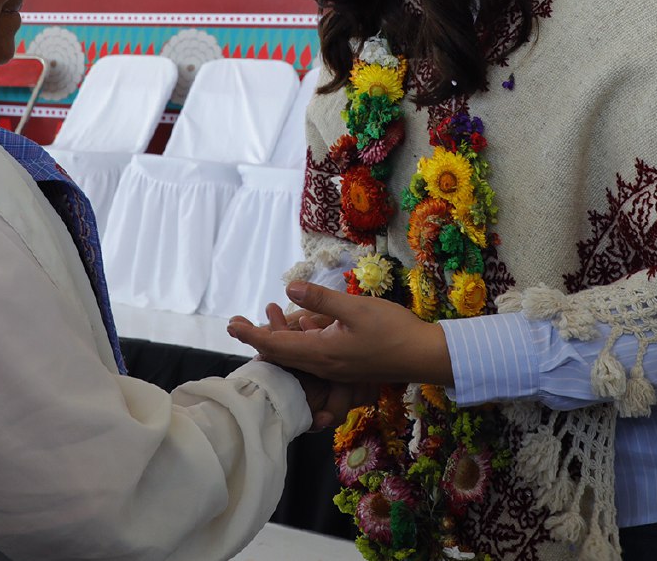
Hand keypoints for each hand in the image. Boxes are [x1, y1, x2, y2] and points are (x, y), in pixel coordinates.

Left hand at [228, 281, 453, 386]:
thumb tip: (290, 289)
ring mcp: (336, 368)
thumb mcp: (356, 309)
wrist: (424, 356)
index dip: (252, 335)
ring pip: (297, 355)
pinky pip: (313, 355)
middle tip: (237, 324)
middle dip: (258, 338)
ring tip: (267, 316)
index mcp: (322, 353)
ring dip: (279, 338)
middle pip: (282, 354)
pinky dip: (300, 340)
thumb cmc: (393, 330)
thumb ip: (322, 300)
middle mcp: (324, 365)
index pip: (277, 346)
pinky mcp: (346, 365)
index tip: (232, 324)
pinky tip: (304, 324)